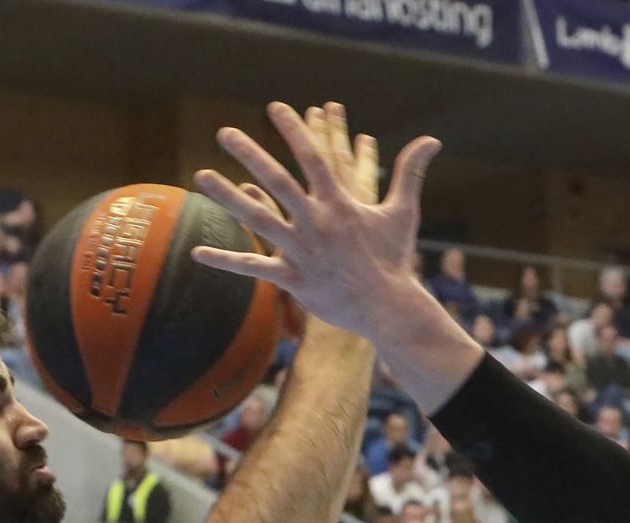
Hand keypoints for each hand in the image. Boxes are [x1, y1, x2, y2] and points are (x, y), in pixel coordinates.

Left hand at [191, 101, 442, 340]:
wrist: (388, 309)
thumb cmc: (394, 260)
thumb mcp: (402, 213)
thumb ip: (410, 173)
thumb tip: (433, 140)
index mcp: (340, 204)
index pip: (313, 158)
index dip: (294, 130)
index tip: (275, 107)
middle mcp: (317, 223)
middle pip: (278, 181)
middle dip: (250, 154)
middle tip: (225, 132)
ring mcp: (302, 251)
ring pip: (257, 219)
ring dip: (227, 197)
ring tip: (200, 176)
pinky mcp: (292, 279)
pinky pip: (253, 268)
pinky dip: (225, 260)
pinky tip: (196, 252)